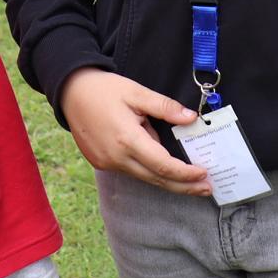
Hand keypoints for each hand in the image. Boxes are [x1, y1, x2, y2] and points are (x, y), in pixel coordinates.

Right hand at [60, 68, 210, 195]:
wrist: (70, 92)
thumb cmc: (104, 89)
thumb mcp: (137, 92)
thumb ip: (165, 107)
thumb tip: (191, 118)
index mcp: (127, 140)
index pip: (163, 166)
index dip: (186, 174)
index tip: (204, 174)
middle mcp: (116, 157)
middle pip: (156, 179)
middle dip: (183, 186)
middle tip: (207, 188)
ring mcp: (106, 163)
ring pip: (143, 177)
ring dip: (166, 178)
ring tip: (190, 178)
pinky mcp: (101, 162)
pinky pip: (130, 170)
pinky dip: (148, 169)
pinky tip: (159, 160)